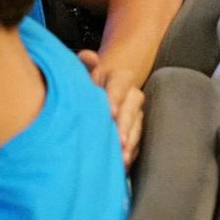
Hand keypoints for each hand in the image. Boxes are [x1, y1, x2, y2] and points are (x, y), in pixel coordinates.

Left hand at [78, 51, 144, 169]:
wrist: (97, 96)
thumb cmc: (86, 86)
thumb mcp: (82, 73)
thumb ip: (83, 64)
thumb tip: (88, 56)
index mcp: (117, 78)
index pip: (120, 83)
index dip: (115, 96)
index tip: (109, 112)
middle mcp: (130, 95)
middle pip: (132, 107)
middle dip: (126, 125)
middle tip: (119, 140)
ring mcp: (135, 113)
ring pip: (137, 125)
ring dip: (131, 141)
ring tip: (122, 157)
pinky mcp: (135, 130)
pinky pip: (137, 141)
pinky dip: (131, 152)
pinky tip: (122, 163)